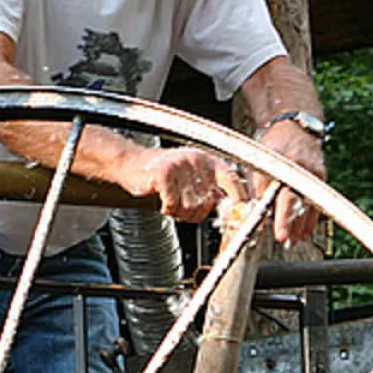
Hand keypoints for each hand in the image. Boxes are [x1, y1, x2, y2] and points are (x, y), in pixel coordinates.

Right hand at [126, 146, 243, 222]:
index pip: (232, 179)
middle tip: (182, 207)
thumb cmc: (161, 174)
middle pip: (208, 202)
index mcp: (207, 160)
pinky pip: (173, 204)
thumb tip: (230, 207)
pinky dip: (167, 209)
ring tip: (170, 201)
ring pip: (190, 206)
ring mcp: (180, 165)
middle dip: (195, 212)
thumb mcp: (191, 178)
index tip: (242, 212)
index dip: (239, 197)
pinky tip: (162, 201)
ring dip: (179, 211)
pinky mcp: (164, 173)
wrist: (130, 163)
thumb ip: (210, 191)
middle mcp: (196, 160)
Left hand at [256, 121, 328, 245]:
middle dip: (293, 225)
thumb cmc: (275, 144)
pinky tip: (305, 230)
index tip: (280, 235)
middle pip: (300, 203)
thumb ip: (261, 184)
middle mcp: (303, 168)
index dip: (283, 218)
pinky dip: (311, 217)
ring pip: (311, 205)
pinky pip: (317, 201)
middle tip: (287, 241)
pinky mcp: (321, 177)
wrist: (296, 129)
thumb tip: (260, 209)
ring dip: (302, 225)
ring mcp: (315, 173)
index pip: (284, 196)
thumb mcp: (259, 159)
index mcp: (285, 163)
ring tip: (295, 240)